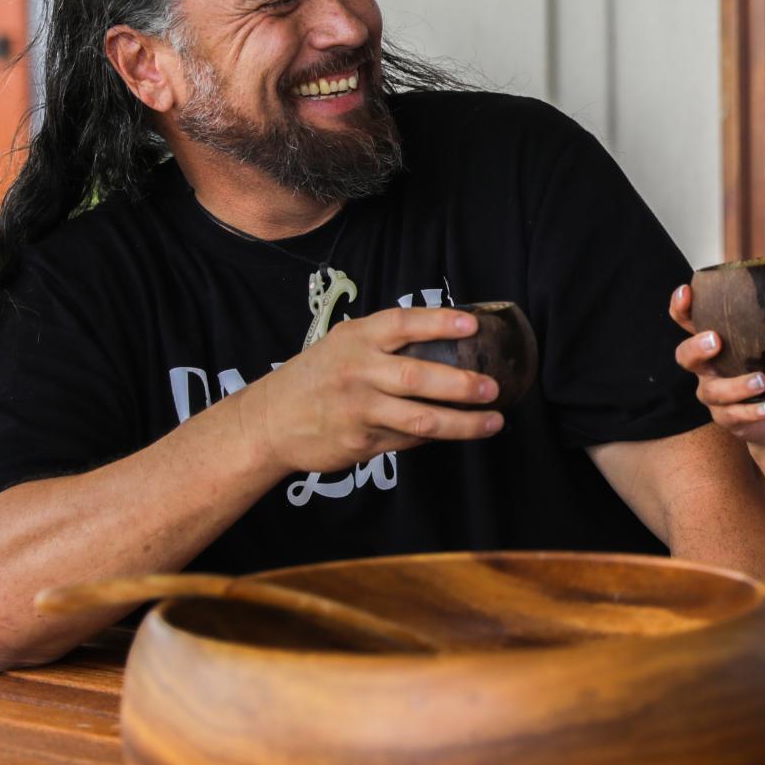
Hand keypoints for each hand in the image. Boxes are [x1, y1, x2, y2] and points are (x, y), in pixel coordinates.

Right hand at [234, 306, 505, 475]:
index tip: (472, 326)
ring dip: (463, 422)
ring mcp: (359, 409)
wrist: (269, 421)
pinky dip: (433, 436)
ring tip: (494, 421)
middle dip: (461, 384)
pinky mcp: (361, 442)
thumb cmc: (318, 377)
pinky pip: (408, 439)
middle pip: (418, 376)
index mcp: (357, 339)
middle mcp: (358, 371)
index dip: (438, 322)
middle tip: (493, 387)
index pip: (402, 323)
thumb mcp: (344, 345)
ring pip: (421, 418)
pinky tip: (455, 432)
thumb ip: (386, 342)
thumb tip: (448, 341)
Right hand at [669, 284, 764, 448]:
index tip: (687, 292)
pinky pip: (733, 416)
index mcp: (717, 341)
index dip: (681, 306)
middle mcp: (708, 368)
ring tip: (762, 381)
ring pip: (713, 390)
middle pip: (685, 355)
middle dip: (696, 346)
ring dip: (736, 385)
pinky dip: (751, 412)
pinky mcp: (727, 419)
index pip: (688, 320)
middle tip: (716, 340)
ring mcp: (714, 395)